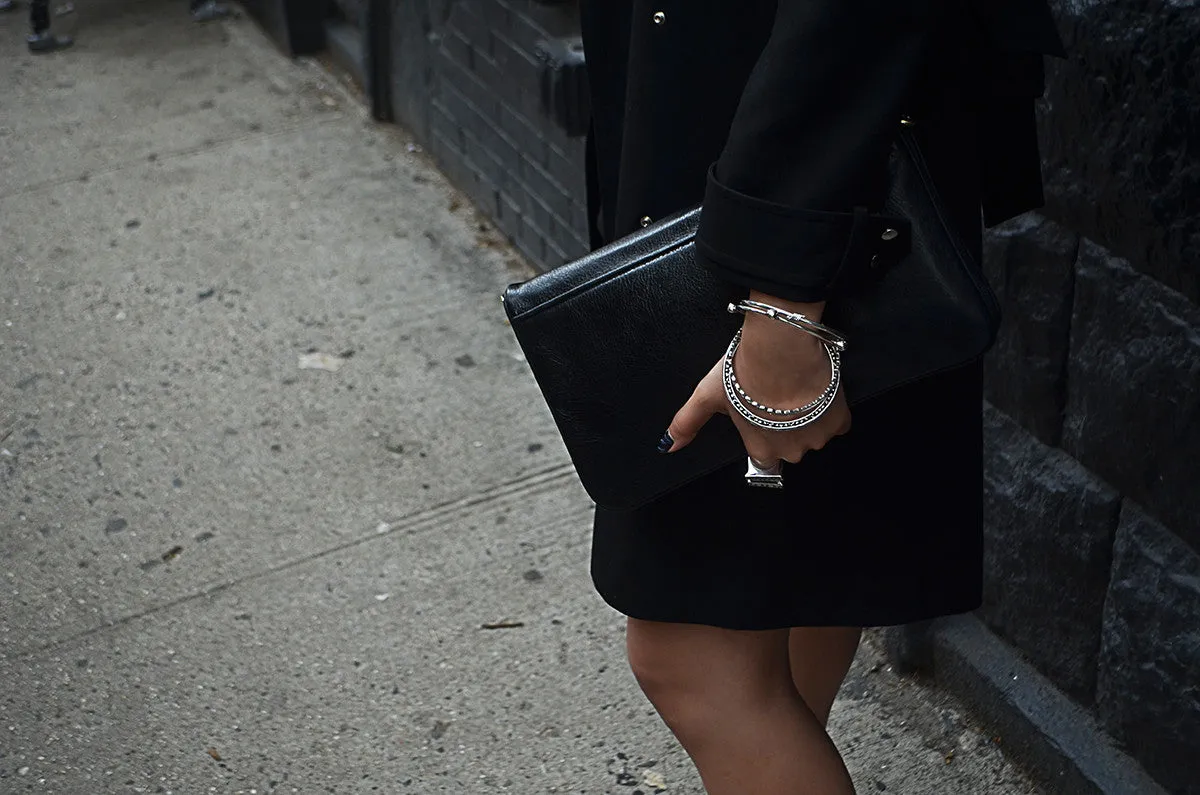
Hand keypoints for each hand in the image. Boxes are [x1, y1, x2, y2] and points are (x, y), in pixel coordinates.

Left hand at [662, 291, 850, 463]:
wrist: (780, 347)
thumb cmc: (744, 371)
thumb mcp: (707, 397)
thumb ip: (687, 424)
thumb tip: (666, 446)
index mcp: (761, 449)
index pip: (764, 459)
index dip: (763, 437)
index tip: (762, 419)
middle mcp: (790, 451)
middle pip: (790, 446)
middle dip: (785, 427)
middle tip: (776, 399)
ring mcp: (817, 437)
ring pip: (814, 433)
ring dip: (808, 417)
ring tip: (795, 390)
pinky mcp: (839, 421)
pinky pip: (837, 422)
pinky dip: (831, 409)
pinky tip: (816, 391)